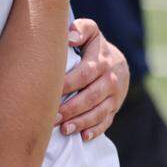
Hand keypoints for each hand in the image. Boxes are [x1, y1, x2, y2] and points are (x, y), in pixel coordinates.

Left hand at [57, 18, 128, 140]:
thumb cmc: (92, 46)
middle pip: (92, 97)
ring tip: (64, 129)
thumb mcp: (90, 31)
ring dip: (82, 122)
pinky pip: (107, 121)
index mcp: (103, 61)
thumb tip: (70, 37)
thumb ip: (80, 29)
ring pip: (100, 112)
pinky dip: (95, 130)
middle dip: (72, 108)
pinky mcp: (115, 108)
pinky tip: (82, 137)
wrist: (116, 60)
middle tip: (52, 117)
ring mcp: (115, 96)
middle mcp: (112, 79)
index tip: (50, 92)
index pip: (85, 74)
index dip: (68, 85)